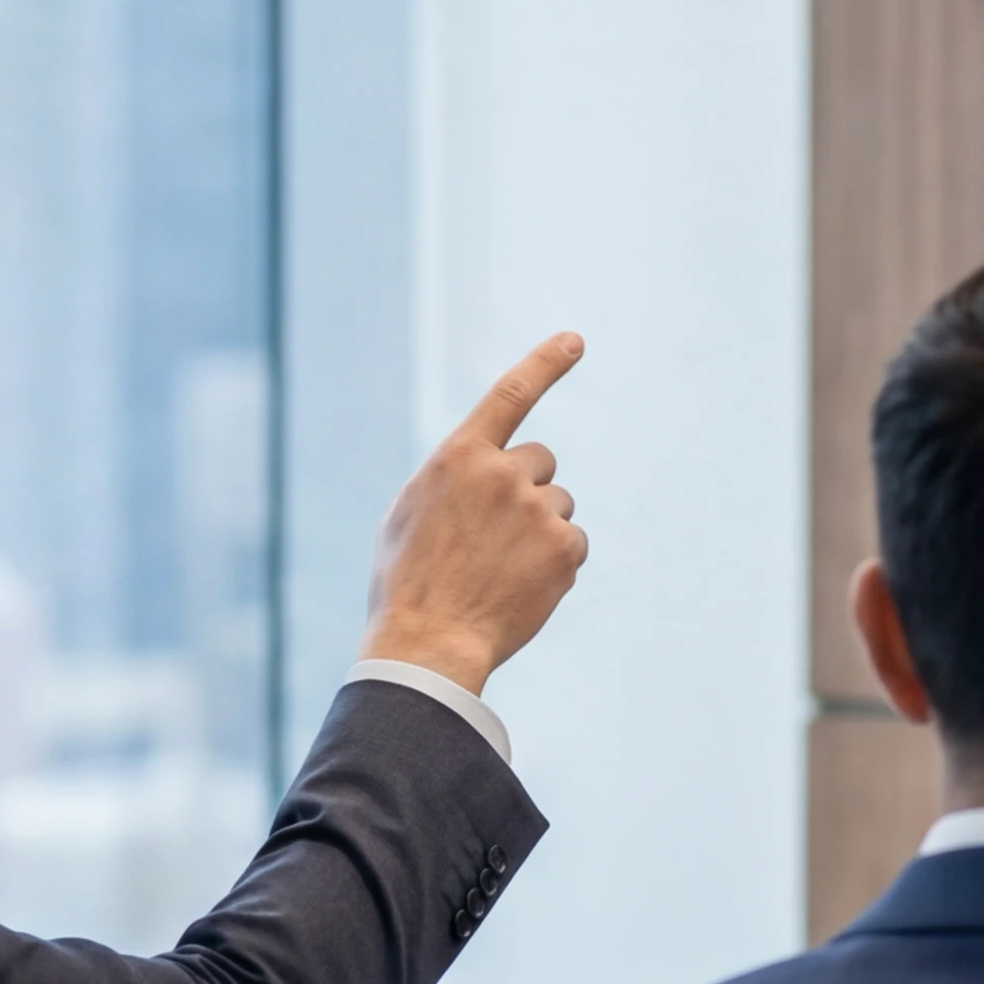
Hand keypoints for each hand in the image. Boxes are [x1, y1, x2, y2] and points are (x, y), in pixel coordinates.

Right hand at [360, 333, 590, 691]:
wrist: (429, 643)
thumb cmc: (408, 580)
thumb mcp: (411, 511)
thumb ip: (454, 476)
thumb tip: (489, 464)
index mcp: (459, 457)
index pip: (510, 394)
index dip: (545, 363)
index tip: (575, 340)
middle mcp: (503, 473)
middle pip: (540, 461)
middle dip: (525, 489)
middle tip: (493, 536)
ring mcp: (538, 510)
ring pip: (558, 504)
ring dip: (539, 529)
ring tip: (500, 568)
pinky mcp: (565, 548)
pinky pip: (573, 542)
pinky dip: (556, 562)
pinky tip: (522, 587)